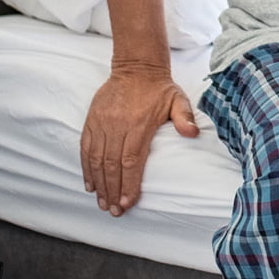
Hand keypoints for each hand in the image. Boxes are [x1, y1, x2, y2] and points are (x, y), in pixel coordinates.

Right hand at [80, 65, 198, 216]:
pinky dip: (86, 168)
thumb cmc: (159, 89)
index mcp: (139, 124)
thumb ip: (184, 117)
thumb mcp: (178, 100)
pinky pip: (85, 148)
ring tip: (103, 203)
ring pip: (96, 159)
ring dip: (99, 184)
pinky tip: (90, 184)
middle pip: (111, 165)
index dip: (128, 184)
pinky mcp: (92, 121)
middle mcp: (117, 126)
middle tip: (115, 211)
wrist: (136, 67)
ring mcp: (102, 123)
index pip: (131, 161)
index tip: (128, 203)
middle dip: (113, 191)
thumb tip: (192, 133)